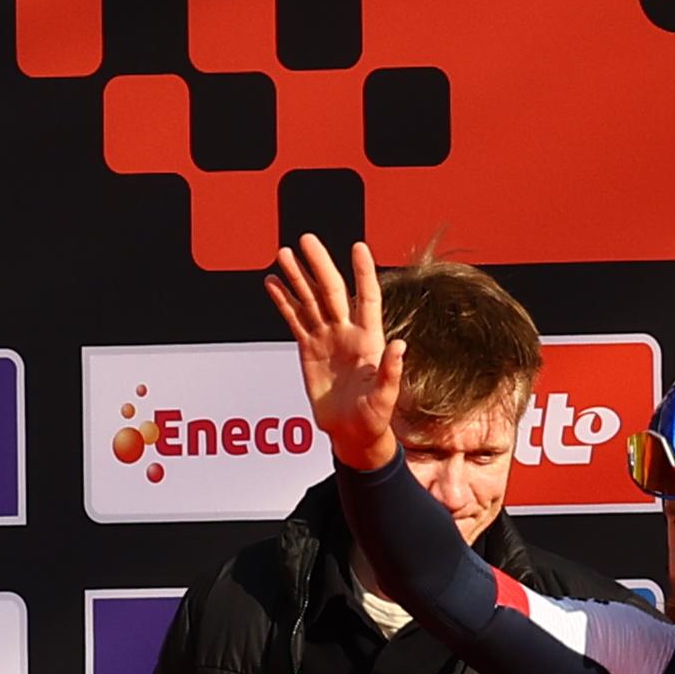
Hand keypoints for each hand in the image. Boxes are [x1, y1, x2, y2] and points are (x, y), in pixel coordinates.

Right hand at [265, 233, 403, 470]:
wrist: (352, 433)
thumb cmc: (374, 418)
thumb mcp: (386, 398)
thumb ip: (392, 372)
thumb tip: (401, 346)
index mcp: (370, 340)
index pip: (366, 298)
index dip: (363, 273)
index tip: (358, 247)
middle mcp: (348, 332)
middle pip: (331, 291)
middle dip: (319, 265)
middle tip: (306, 240)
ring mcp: (327, 338)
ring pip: (309, 300)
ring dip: (297, 278)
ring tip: (283, 253)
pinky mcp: (309, 349)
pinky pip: (294, 319)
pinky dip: (284, 301)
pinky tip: (273, 283)